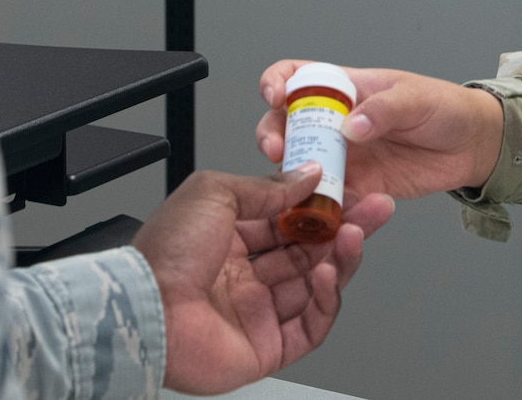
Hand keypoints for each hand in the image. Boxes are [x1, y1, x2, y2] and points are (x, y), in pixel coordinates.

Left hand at [135, 166, 395, 395]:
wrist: (146, 310)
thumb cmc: (165, 254)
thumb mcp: (215, 194)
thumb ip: (267, 188)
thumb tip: (306, 176)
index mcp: (231, 237)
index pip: (291, 218)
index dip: (323, 204)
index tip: (351, 188)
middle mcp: (246, 274)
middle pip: (310, 249)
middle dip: (345, 227)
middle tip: (374, 210)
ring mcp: (259, 310)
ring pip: (317, 284)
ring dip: (341, 258)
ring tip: (353, 236)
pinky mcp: (269, 345)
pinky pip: (312, 324)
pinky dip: (328, 299)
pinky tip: (331, 272)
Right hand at [256, 62, 505, 200]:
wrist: (471, 147)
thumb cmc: (445, 108)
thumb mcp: (416, 99)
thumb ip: (384, 110)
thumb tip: (350, 127)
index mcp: (345, 89)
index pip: (296, 76)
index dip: (276, 82)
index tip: (274, 97)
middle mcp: (335, 122)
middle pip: (285, 125)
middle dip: (271, 135)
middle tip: (277, 151)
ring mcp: (343, 156)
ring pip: (299, 165)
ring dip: (290, 176)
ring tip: (299, 187)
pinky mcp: (356, 187)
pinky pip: (329, 198)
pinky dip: (322, 207)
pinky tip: (328, 213)